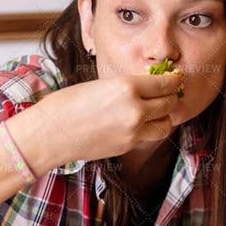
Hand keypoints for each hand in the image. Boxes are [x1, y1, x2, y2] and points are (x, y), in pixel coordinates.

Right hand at [33, 72, 183, 164]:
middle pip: (169, 103)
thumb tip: (147, 87)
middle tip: (168, 93)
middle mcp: (135, 110)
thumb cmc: (66, 105)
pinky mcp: (127, 147)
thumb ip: (126, 87)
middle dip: (171, 97)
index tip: (175, 79)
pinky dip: (150, 130)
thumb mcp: (100, 85)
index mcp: (127, 87)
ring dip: (165, 117)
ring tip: (157, 112)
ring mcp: (133, 131)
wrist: (50, 134)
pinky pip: (149, 137)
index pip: (165, 83)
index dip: (174, 80)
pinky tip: (141, 124)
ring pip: (166, 124)